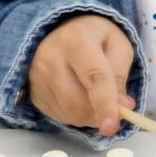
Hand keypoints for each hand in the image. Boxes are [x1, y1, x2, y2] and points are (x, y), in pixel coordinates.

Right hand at [28, 14, 134, 136]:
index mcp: (77, 41)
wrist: (61, 28)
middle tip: (116, 110)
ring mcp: (37, 77)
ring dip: (90, 115)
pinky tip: (79, 96)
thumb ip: (121, 74)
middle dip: (100, 113)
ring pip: (68, 114)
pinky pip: (59, 116)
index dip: (104, 104)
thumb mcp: (118, 44)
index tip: (111, 127)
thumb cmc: (95, 36)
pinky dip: (76, 115)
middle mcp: (51, 59)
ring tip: (96, 95)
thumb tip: (122, 106)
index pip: (93, 77)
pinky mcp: (33, 93)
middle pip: (77, 102)